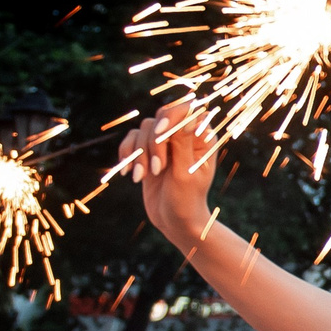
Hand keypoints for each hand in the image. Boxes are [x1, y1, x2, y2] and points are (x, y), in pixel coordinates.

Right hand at [119, 99, 221, 238]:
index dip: (173, 115)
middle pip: (162, 115)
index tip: (162, 132)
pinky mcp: (148, 151)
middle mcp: (185, 135)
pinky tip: (131, 174)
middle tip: (156, 169)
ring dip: (140, 153)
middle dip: (154, 141)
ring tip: (143, 177)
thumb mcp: (186, 173)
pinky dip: (127, 154)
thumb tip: (190, 117)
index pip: (188, 109)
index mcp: (202, 137)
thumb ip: (184, 144)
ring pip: (145, 128)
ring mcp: (166, 142)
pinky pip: (131, 139)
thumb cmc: (187, 200)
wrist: (175, 221)